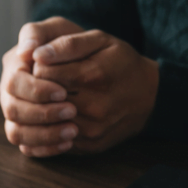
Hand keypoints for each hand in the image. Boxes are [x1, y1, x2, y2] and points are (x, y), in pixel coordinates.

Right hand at [0, 17, 83, 156]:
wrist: (93, 66)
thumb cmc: (76, 46)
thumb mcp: (61, 29)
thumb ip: (41, 32)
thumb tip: (27, 50)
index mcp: (14, 66)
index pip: (14, 82)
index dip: (36, 90)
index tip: (63, 92)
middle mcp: (10, 91)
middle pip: (12, 109)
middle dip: (41, 113)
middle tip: (71, 112)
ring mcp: (17, 113)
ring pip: (15, 132)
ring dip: (43, 135)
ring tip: (72, 132)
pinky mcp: (27, 131)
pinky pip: (26, 147)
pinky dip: (45, 148)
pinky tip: (67, 143)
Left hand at [32, 29, 158, 153]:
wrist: (150, 96)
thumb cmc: (121, 63)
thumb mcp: (100, 41)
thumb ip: (68, 45)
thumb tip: (37, 54)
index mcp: (93, 75)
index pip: (42, 73)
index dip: (38, 67)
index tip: (44, 64)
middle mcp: (94, 107)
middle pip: (42, 100)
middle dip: (38, 91)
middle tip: (45, 82)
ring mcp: (92, 130)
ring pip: (47, 124)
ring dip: (43, 112)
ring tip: (52, 98)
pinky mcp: (90, 146)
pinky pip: (56, 142)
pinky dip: (51, 129)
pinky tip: (57, 116)